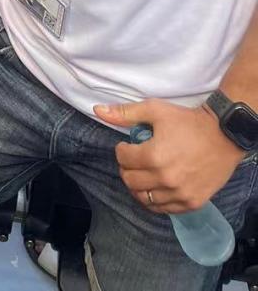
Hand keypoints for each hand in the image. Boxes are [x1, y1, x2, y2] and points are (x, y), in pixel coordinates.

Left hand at [96, 99, 244, 213]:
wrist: (223, 135)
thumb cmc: (187, 121)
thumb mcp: (155, 110)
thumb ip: (125, 113)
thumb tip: (98, 110)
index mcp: (153, 156)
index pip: (123, 159)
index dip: (122, 150)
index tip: (128, 146)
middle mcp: (165, 179)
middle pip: (130, 181)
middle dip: (127, 169)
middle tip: (133, 161)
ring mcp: (179, 194)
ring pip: (144, 199)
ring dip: (138, 187)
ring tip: (143, 174)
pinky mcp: (192, 203)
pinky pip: (164, 209)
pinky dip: (155, 200)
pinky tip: (156, 187)